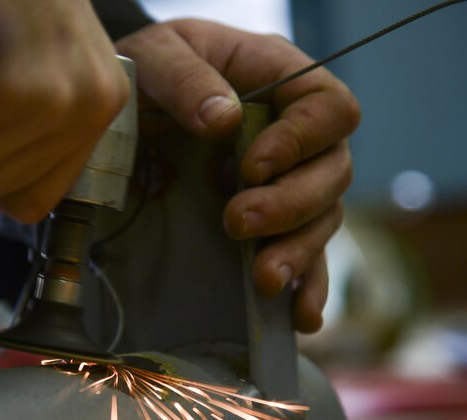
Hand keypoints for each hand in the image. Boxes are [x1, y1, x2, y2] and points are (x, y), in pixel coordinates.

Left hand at [116, 20, 359, 332]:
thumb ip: (186, 79)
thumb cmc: (150, 69)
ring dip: (298, 253)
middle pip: (334, 173)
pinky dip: (306, 287)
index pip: (329, 108)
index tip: (250, 167)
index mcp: (281, 80)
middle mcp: (297, 135)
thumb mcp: (156, 56)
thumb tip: (224, 121)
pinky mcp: (271, 221)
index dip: (302, 141)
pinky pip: (306, 255)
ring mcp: (289, 181)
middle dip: (291, 206)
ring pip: (323, 220)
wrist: (132, 104)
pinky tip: (299, 317)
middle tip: (237, 223)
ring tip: (263, 279)